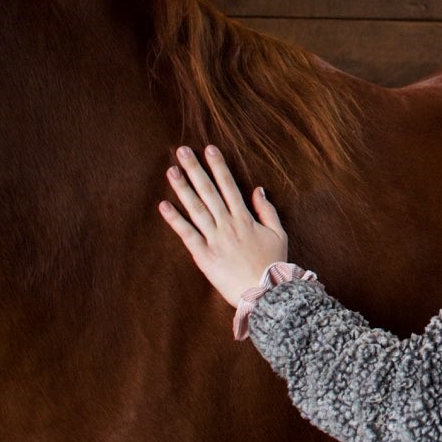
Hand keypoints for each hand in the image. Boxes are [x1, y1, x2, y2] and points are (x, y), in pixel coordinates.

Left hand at [158, 145, 288, 306]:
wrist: (266, 292)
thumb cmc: (274, 264)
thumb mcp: (278, 234)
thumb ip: (267, 211)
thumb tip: (258, 190)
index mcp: (245, 218)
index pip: (229, 186)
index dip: (219, 166)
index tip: (209, 149)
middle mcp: (228, 224)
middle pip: (209, 191)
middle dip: (195, 169)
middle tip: (182, 151)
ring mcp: (214, 239)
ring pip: (196, 208)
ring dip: (182, 188)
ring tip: (171, 170)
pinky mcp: (204, 255)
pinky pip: (187, 234)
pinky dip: (175, 219)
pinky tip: (163, 205)